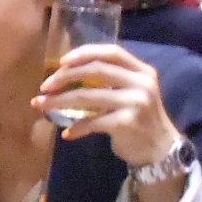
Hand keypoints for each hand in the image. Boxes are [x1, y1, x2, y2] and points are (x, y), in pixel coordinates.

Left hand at [36, 42, 183, 166]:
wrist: (160, 149)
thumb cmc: (139, 119)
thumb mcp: (132, 93)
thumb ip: (110, 81)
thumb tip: (66, 74)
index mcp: (142, 71)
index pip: (112, 52)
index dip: (85, 53)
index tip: (61, 61)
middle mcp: (141, 83)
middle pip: (96, 70)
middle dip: (64, 76)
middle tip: (44, 87)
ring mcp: (136, 102)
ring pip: (87, 96)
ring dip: (59, 101)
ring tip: (41, 105)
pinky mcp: (127, 123)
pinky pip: (92, 122)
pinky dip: (76, 128)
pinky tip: (67, 134)